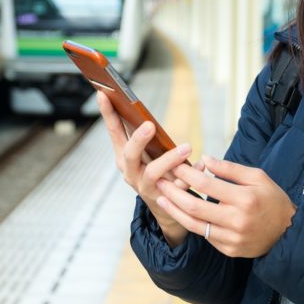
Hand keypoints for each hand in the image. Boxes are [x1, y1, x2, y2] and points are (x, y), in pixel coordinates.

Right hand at [96, 91, 194, 246]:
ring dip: (169, 159)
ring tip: (187, 148)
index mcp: (123, 156)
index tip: (102, 94)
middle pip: (129, 154)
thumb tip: (140, 107)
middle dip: (138, 140)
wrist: (166, 209)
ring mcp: (145, 187)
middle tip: (149, 125)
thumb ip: (143, 135)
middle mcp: (130, 171)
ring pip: (152, 173)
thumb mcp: (146, 153)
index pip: (114, 131)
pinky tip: (201, 164)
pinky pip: (178, 186)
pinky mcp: (164, 200)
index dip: (107, 113)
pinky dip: (190, 174)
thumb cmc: (157, 172)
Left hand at [155, 155, 295, 257]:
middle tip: (159, 180)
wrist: (288, 233)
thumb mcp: (258, 177)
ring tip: (161, 198)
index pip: (206, 184)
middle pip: (194, 206)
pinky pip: (204, 235)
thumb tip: (205, 159)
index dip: (187, 173)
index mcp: (245, 199)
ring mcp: (232, 238)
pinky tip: (180, 212)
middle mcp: (237, 221)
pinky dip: (190, 223)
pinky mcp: (229, 250)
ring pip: (194, 225)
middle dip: (173, 192)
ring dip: (174, 210)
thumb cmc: (272, 199)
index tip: (174, 164)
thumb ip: (230, 169)